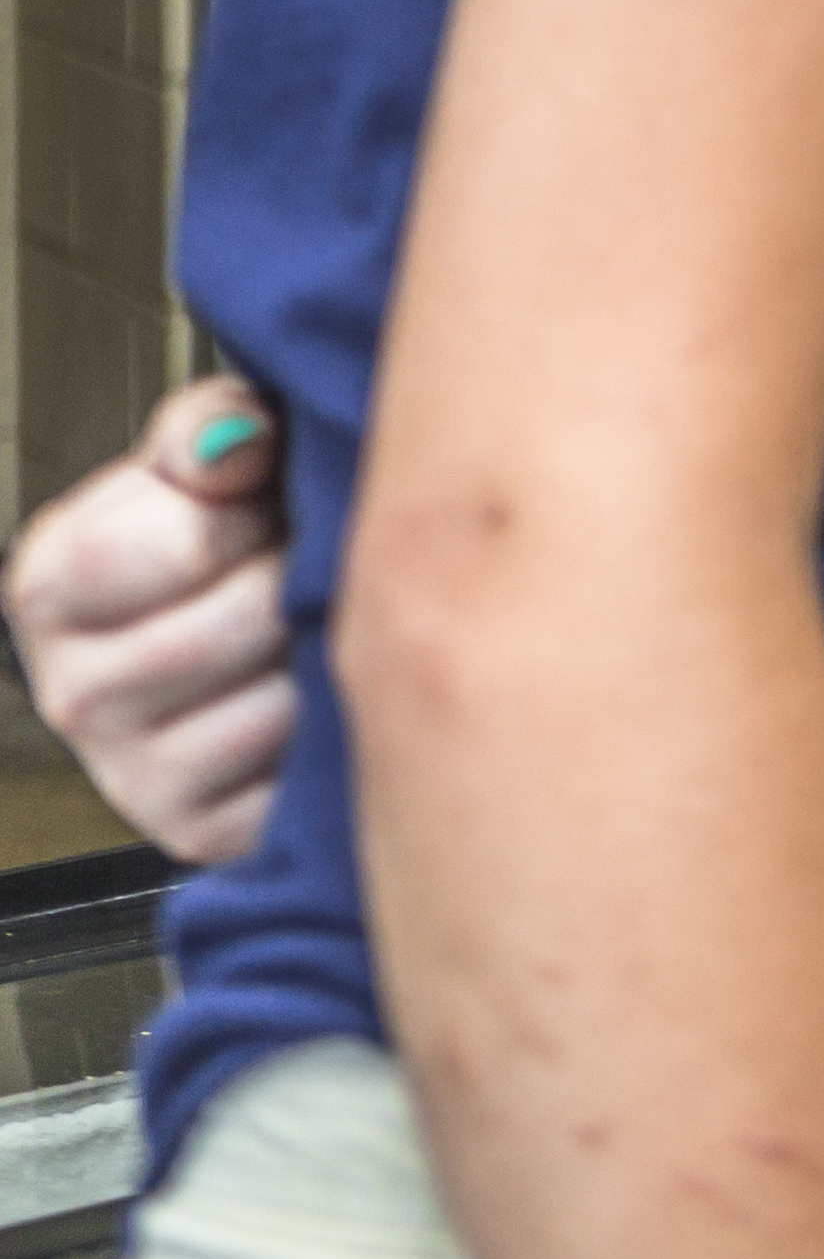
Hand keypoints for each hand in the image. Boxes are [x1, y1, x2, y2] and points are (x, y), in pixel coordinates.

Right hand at [4, 378, 297, 862]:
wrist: (251, 626)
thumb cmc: (228, 532)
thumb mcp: (207, 454)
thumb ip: (211, 427)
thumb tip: (237, 441)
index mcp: (50, 586)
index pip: (172, 544)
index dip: (251, 515)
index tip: (268, 506)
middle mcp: (72, 694)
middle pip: (238, 625)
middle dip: (302, 580)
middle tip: (312, 565)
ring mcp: (132, 776)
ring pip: (279, 703)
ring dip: (330, 652)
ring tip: (322, 623)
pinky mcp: (201, 831)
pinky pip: (301, 778)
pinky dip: (338, 728)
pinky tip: (331, 693)